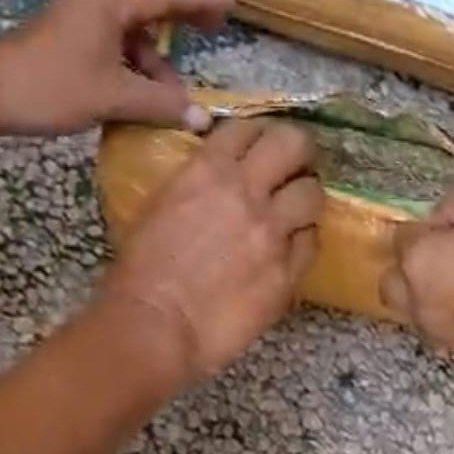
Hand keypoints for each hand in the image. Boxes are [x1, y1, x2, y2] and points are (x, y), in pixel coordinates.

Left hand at [0, 0, 232, 134]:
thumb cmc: (50, 86)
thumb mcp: (111, 96)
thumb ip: (159, 104)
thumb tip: (202, 118)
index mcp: (110, 5)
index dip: (201, 1)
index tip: (230, 4)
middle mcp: (95, 6)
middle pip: (149, 14)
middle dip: (179, 30)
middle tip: (212, 35)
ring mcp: (76, 23)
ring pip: (127, 38)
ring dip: (150, 65)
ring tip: (168, 99)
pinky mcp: (62, 43)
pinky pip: (108, 50)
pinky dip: (127, 70)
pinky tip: (135, 99)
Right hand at [102, 120, 322, 383]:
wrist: (154, 325)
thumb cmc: (140, 268)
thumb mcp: (160, 204)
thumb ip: (195, 182)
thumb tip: (215, 176)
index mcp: (209, 171)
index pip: (248, 127)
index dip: (257, 132)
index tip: (259, 142)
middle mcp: (248, 192)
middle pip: (294, 144)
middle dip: (298, 149)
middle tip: (292, 162)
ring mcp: (273, 232)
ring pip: (312, 193)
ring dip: (303, 196)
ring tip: (293, 208)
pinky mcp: (288, 272)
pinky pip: (311, 242)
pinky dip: (302, 240)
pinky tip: (288, 248)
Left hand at [383, 188, 453, 375]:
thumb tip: (439, 221)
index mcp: (420, 263)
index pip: (401, 238)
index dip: (425, 228)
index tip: (450, 226)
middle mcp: (422, 305)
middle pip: (393, 285)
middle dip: (410, 269)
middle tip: (444, 257)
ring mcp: (446, 337)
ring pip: (418, 316)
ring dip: (430, 298)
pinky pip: (448, 335)